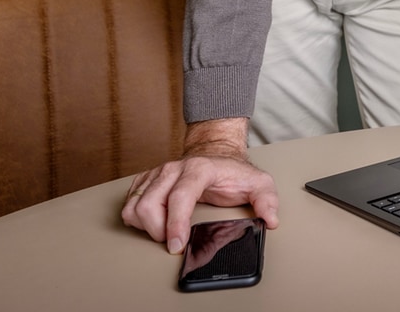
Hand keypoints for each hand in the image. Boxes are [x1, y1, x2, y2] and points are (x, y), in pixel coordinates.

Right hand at [121, 118, 279, 253]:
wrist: (216, 153)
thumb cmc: (232, 172)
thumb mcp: (258, 182)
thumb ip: (267, 200)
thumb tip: (270, 219)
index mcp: (199, 169)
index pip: (180, 197)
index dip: (175, 224)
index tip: (176, 245)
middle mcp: (174, 169)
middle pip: (149, 205)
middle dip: (158, 231)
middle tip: (173, 242)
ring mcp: (158, 173)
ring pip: (135, 205)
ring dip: (145, 226)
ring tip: (164, 233)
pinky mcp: (147, 179)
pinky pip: (129, 202)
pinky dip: (136, 218)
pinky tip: (153, 222)